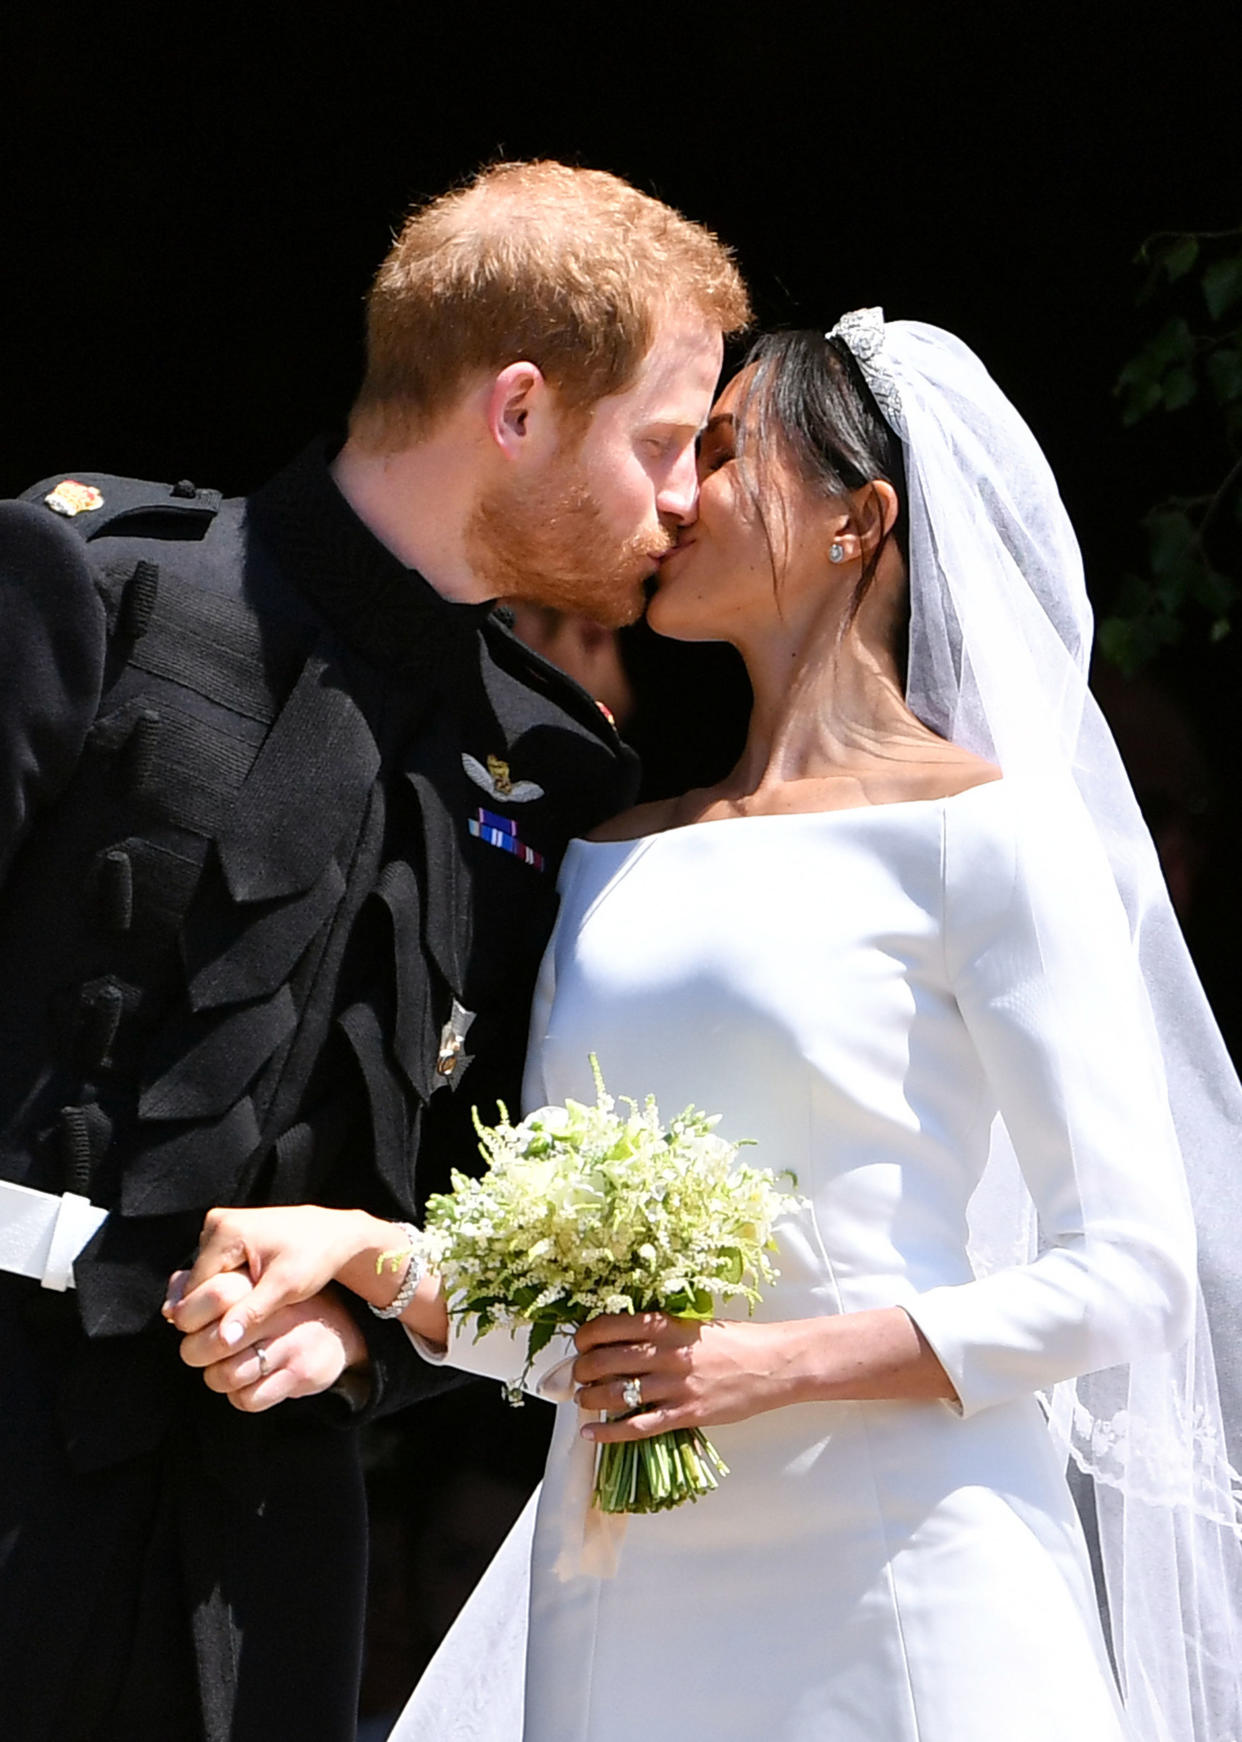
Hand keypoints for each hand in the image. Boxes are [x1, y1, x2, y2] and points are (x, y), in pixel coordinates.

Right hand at [164, 1204, 379, 1348]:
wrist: (334, 1235)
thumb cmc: (315, 1258)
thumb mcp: (286, 1287)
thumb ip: (252, 1312)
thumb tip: (223, 1341)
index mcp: (225, 1231)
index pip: (195, 1289)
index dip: (208, 1318)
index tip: (231, 1334)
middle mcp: (215, 1223)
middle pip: (196, 1283)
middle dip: (214, 1307)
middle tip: (242, 1322)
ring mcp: (219, 1225)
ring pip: (203, 1279)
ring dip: (219, 1299)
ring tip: (249, 1307)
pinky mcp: (227, 1232)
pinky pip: (214, 1269)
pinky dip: (226, 1286)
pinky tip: (247, 1296)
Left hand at [175, 1270, 368, 1412]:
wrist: (338, 1329)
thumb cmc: (277, 1306)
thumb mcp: (250, 1285)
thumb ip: (206, 1287)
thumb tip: (169, 1308)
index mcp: (264, 1284)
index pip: (215, 1295)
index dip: (189, 1315)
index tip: (189, 1323)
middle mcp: (279, 1310)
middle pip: (214, 1342)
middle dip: (195, 1352)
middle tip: (199, 1351)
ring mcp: (291, 1343)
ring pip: (227, 1375)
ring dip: (216, 1377)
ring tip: (223, 1367)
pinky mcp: (301, 1374)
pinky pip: (249, 1399)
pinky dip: (239, 1396)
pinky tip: (246, 1383)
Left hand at [572, 1312, 795, 1443]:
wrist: (772, 1364)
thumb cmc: (734, 1341)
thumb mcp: (692, 1324)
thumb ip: (659, 1331)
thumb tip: (621, 1340)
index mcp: (665, 1325)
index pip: (608, 1327)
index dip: (586, 1337)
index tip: (580, 1344)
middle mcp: (664, 1354)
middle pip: (604, 1361)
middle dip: (581, 1370)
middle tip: (576, 1375)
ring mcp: (673, 1386)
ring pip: (614, 1393)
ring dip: (589, 1398)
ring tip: (582, 1400)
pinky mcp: (684, 1414)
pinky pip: (637, 1426)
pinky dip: (608, 1431)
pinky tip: (591, 1433)